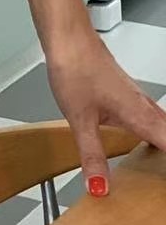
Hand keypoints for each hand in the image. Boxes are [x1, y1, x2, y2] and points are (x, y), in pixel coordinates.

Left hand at [44, 20, 165, 195]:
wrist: (68, 38)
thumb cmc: (75, 68)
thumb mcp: (80, 121)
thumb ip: (92, 155)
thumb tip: (99, 186)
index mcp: (137, 116)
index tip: (164, 183)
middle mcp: (142, 105)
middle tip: (162, 175)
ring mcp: (135, 96)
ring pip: (162, 122)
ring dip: (165, 139)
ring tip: (161, 160)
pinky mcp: (124, 90)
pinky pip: (151, 113)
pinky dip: (156, 128)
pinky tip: (145, 131)